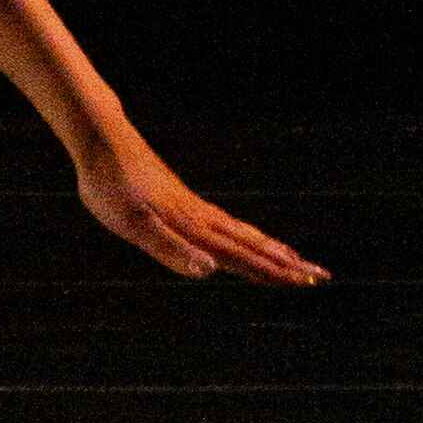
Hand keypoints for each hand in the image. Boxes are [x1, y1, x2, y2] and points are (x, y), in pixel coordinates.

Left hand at [75, 131, 327, 285]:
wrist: (101, 140)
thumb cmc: (111, 185)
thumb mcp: (132, 224)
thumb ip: (170, 249)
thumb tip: (209, 271)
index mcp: (193, 228)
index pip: (243, 256)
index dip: (274, 272)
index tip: (307, 281)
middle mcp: (200, 218)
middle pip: (253, 245)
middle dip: (287, 264)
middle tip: (321, 276)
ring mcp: (194, 208)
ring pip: (242, 233)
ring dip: (272, 250)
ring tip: (296, 259)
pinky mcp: (183, 200)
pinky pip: (225, 224)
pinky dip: (246, 235)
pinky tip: (245, 238)